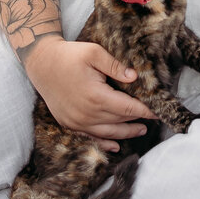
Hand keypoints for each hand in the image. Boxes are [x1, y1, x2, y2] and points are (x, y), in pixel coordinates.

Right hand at [22, 37, 155, 148]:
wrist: (42, 63)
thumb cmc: (69, 55)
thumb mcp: (94, 53)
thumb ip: (115, 66)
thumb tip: (134, 77)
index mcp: (96, 96)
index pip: (127, 108)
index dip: (144, 111)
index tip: (158, 112)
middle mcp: (86, 114)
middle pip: (119, 121)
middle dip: (138, 121)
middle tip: (153, 120)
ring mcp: (76, 122)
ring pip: (107, 133)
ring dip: (125, 133)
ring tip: (140, 130)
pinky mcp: (68, 123)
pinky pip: (90, 138)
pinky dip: (105, 142)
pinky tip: (115, 145)